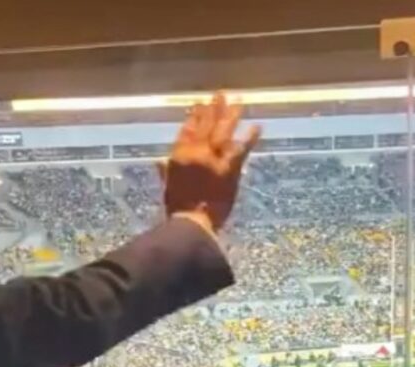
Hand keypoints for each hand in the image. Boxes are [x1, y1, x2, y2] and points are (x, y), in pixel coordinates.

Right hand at [161, 92, 261, 230]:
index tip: (199, 104)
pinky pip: (242, 148)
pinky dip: (250, 137)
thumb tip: (158, 162)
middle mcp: (196, 152)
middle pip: (207, 125)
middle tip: (220, 94)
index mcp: (179, 156)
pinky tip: (257, 126)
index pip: (187, 130)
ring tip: (238, 101)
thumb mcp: (167, 187)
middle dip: (213, 109)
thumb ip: (164, 172)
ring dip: (231, 115)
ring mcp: (214, 159)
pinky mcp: (230, 168)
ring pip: (224, 131)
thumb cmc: (177, 208)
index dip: (194, 115)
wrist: (192, 223)